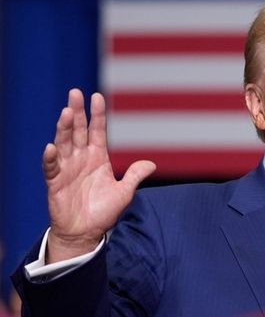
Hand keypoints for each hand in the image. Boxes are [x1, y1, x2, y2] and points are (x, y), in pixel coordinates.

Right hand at [44, 89, 155, 262]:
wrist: (85, 233)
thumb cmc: (103, 212)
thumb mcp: (124, 192)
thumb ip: (134, 176)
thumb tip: (151, 164)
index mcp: (98, 157)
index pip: (97, 131)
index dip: (97, 114)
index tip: (97, 96)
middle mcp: (81, 159)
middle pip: (78, 131)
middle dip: (77, 112)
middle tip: (75, 93)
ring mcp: (67, 168)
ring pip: (64, 143)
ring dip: (64, 128)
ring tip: (67, 113)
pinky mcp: (55, 182)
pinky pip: (52, 167)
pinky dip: (51, 157)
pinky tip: (51, 147)